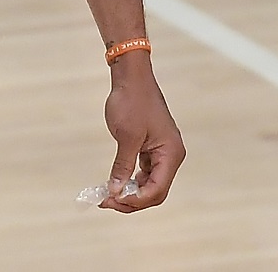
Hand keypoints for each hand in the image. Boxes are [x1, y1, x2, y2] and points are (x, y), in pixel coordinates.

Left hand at [101, 55, 184, 211]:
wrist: (132, 77)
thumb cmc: (132, 101)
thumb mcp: (126, 137)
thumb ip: (122, 167)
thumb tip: (115, 192)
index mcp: (171, 153)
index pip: (157, 190)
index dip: (134, 200)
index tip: (111, 199)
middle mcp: (171, 155)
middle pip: (155, 191)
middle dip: (131, 200)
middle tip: (106, 201)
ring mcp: (163, 152)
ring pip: (149, 184)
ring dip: (130, 192)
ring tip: (107, 194)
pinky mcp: (152, 148)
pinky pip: (144, 172)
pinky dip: (130, 180)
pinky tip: (115, 182)